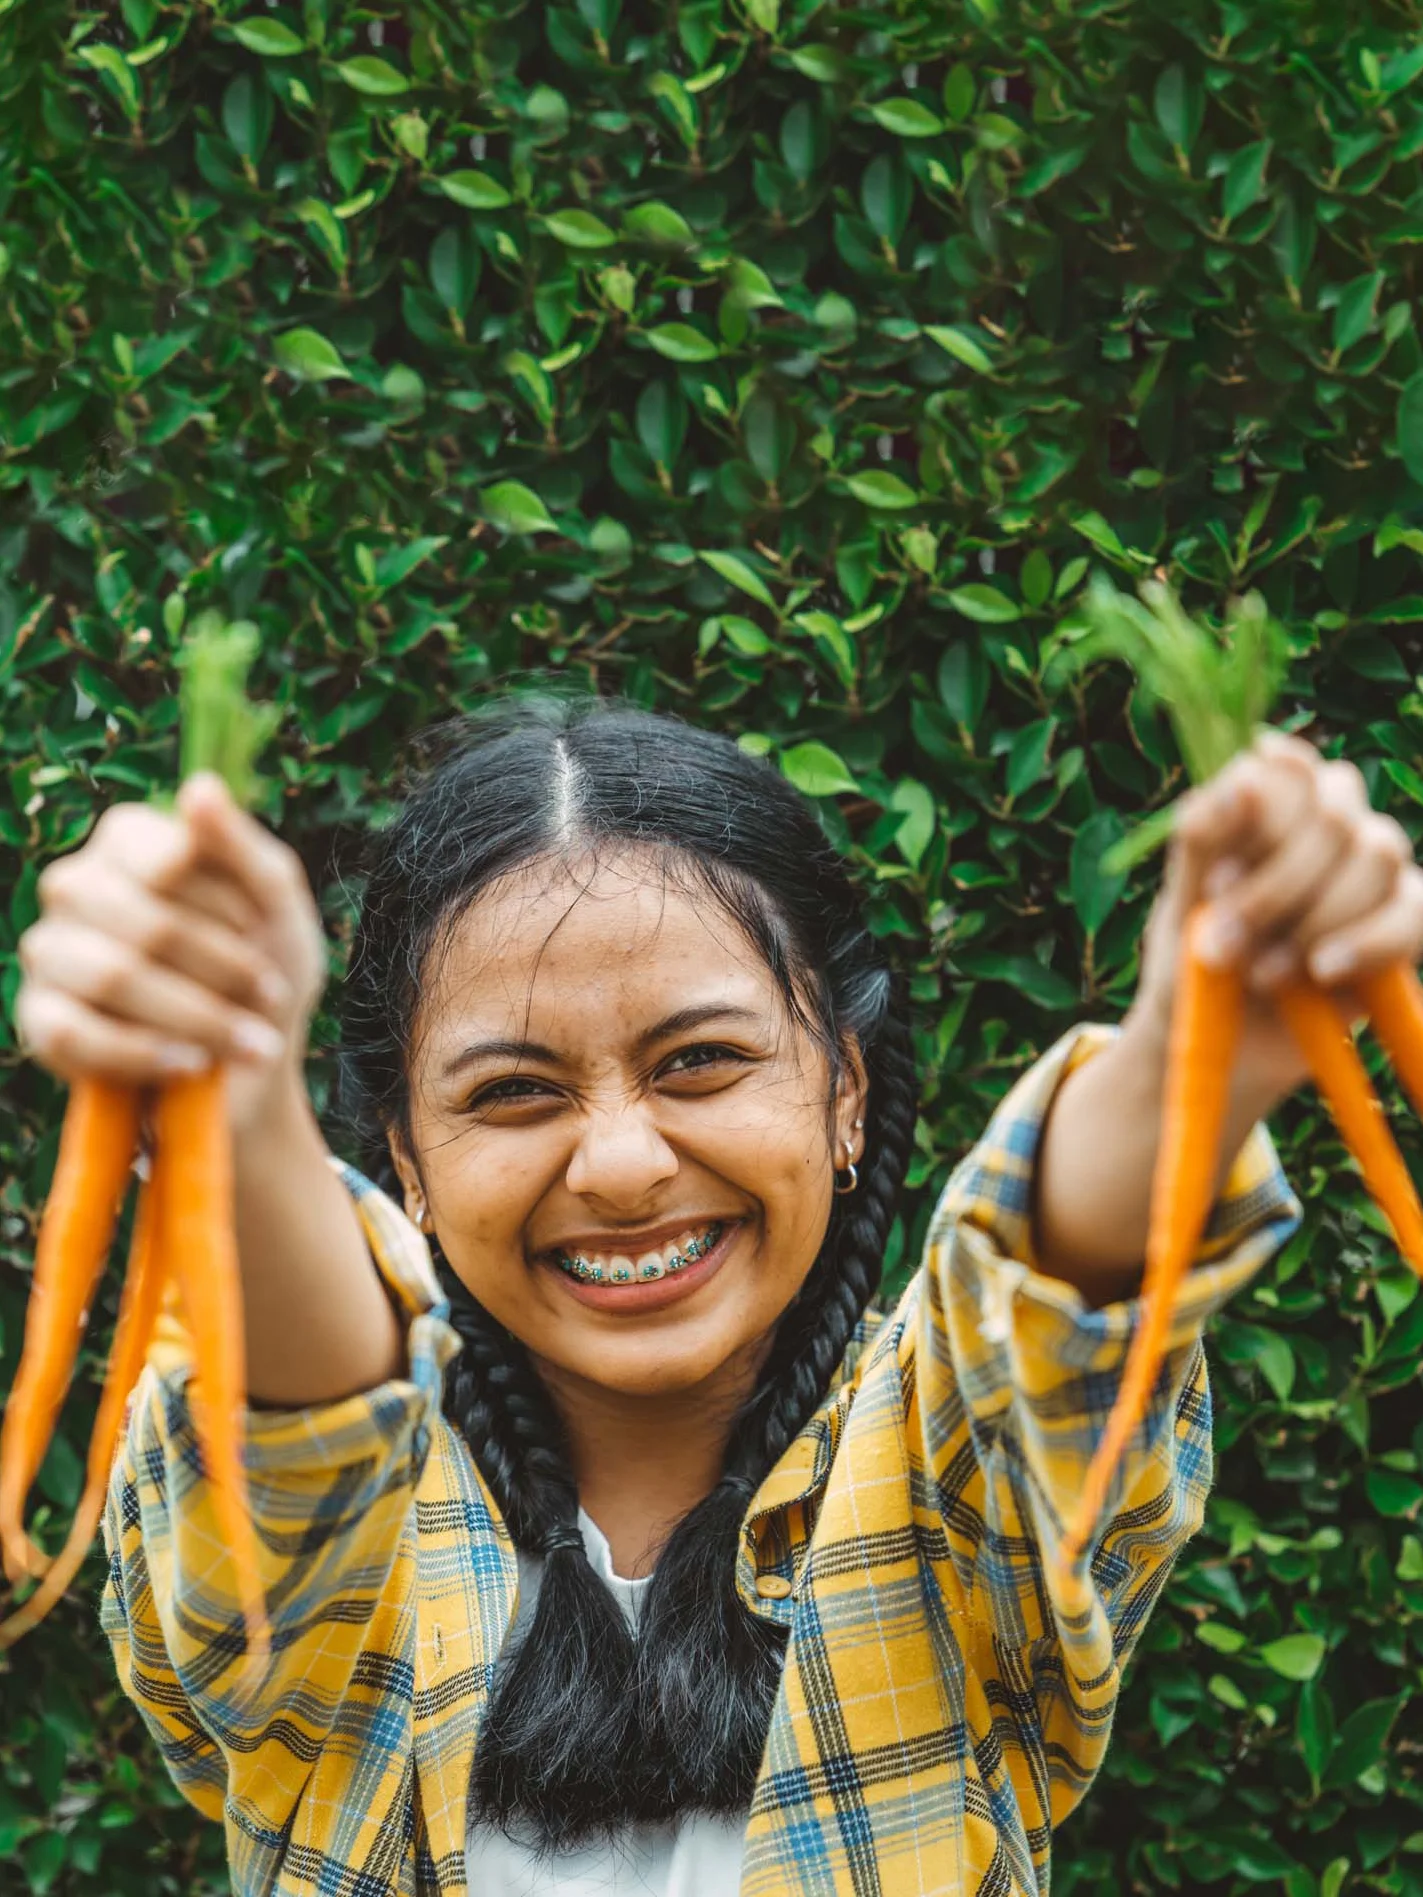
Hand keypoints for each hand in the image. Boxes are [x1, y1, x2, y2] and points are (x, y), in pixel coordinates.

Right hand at [14, 774, 327, 1137]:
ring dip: (200, 1018)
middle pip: (148, 925)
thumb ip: (241, 846)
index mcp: (126, 839)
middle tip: (270, 998)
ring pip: (114, 978)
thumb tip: (199, 786)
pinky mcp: (39, 1017)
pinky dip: (148, 1054)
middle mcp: (74, 883)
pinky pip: (78, 1035)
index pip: (169, 861)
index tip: (261, 930)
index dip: (227, 906)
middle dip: (224, 971)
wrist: (250, 1056)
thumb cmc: (263, 963)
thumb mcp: (275, 904)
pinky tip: (194, 1064)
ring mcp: (49, 950)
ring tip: (251, 1044)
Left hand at [1128, 730, 1422, 1115]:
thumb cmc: (1191, 962)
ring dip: (1315, 917)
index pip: (1287, 766)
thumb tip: (1241, 781)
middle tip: (1222, 943)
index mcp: (1265, 802)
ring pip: (1377, 851)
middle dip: (1275, 884)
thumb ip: (1200, 842)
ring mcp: (1369, 868)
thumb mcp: (1179, 908)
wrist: (1220, 1045)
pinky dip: (1369, 940)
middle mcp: (1324, 821)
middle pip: (1333, 810)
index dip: (1262, 810)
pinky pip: (1413, 908)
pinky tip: (1323, 971)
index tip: (1218, 871)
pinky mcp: (1402, 920)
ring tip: (1262, 974)